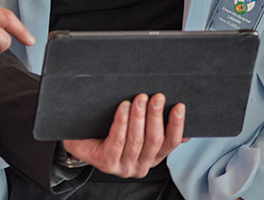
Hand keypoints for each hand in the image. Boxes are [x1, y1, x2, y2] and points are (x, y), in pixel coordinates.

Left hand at [63, 93, 185, 177]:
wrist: (82, 141)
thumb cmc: (111, 131)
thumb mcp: (138, 128)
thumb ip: (158, 125)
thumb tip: (181, 114)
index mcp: (153, 157)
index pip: (171, 143)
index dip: (177, 124)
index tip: (179, 106)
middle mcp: (141, 166)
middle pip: (154, 140)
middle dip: (156, 116)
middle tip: (157, 97)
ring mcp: (124, 167)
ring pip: (136, 140)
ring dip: (139, 117)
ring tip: (139, 98)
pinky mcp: (108, 164)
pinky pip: (118, 141)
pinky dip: (122, 122)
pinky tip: (124, 107)